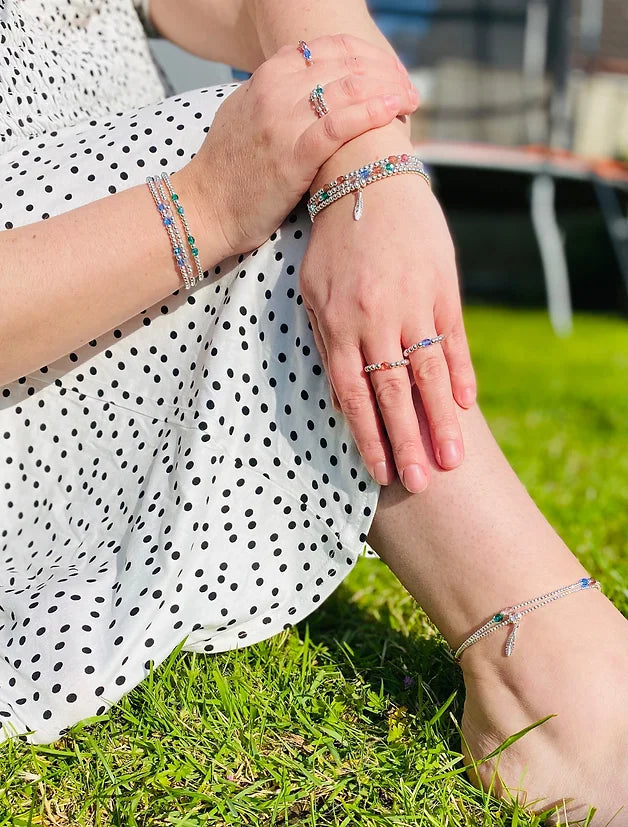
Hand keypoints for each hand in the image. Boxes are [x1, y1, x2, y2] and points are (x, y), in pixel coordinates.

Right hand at [185, 34, 417, 256]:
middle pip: (345, 65)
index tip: (389, 72)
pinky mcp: (291, 156)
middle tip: (410, 89)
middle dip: (385, 72)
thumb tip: (310, 88)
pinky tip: (393, 111)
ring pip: (347, 89)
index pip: (329, 48)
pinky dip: (370, 113)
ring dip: (387, 89)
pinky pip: (339, 125)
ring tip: (411, 100)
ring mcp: (283, 122)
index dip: (367, 56)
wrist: (203, 208)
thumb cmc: (229, 170)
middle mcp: (276, 90)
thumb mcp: (246, 114)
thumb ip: (277, 95)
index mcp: (267, 76)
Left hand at [299, 168, 476, 493]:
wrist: (366, 178)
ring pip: (427, 374)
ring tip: (454, 459)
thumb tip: (341, 395)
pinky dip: (461, 373)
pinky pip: (453, 339)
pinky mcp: (442, 288)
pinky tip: (467, 405)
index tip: (379, 474)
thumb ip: (326, 342)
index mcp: (338, 325)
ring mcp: (412, 305)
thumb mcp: (312, 290)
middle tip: (422, 485)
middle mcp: (375, 322)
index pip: (354, 396)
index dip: (368, 438)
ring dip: (440, 420)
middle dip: (407, 443)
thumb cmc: (332, 241)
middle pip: (393, 394)